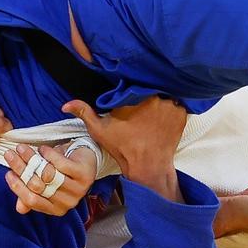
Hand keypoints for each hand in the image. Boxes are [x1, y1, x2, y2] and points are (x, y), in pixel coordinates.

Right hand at [3, 142, 96, 215]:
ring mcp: (78, 190)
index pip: (32, 201)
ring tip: (22, 148)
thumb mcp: (46, 184)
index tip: (8, 173)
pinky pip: (62, 164)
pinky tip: (43, 148)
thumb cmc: (63, 173)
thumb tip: (19, 208)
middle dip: (21, 169)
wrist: (87, 160)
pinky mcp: (85, 175)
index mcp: (56, 209)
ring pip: (47, 174)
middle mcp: (67, 203)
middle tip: (10, 155)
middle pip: (37, 186)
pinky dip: (49, 155)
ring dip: (31, 159)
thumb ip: (32, 194)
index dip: (18, 188)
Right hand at [63, 96, 185, 199]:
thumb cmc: (122, 147)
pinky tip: (164, 116)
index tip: (130, 94)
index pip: (135, 81)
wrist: (148, 166)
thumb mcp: (99, 130)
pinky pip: (178, 103)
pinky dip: (172, 107)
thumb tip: (66, 104)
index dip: (133, 87)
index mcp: (133, 97)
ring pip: (165, 93)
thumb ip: (84, 112)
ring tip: (154, 108)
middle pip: (151, 85)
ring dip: (161, 98)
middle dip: (147, 91)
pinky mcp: (181, 114)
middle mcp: (154, 98)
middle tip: (142, 102)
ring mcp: (170, 106)